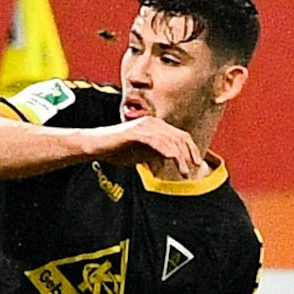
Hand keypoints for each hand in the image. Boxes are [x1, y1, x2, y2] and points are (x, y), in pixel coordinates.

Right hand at [89, 118, 203, 178]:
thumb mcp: (142, 153)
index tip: (197, 162)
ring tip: (184, 171)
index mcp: (156, 126)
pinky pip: (156, 141)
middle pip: (179, 137)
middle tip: (194, 169)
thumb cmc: (117, 150)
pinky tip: (172, 159)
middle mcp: (152, 123)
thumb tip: (172, 160)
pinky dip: (167, 151)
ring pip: (170, 141)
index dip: (191, 149)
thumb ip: (156, 154)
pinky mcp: (136, 132)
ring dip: (180, 158)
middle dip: (189, 154)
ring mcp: (144, 126)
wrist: (96, 145)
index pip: (180, 135)